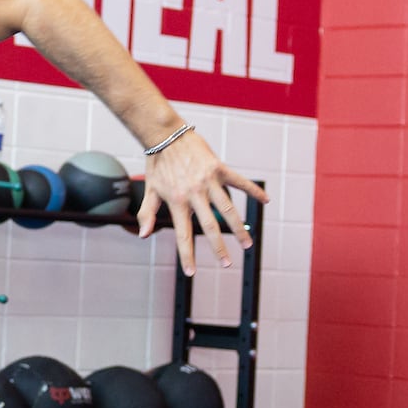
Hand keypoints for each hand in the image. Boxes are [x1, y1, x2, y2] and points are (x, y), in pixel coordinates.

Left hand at [136, 128, 268, 276]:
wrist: (166, 134)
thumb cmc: (157, 163)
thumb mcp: (150, 190)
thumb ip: (147, 213)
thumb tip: (142, 236)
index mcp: (177, 202)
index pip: (183, 235)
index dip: (187, 255)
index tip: (191, 273)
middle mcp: (194, 194)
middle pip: (209, 226)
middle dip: (219, 248)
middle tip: (227, 265)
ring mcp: (208, 181)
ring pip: (227, 209)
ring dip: (238, 228)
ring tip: (247, 243)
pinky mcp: (218, 168)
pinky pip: (239, 181)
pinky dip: (253, 191)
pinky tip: (265, 201)